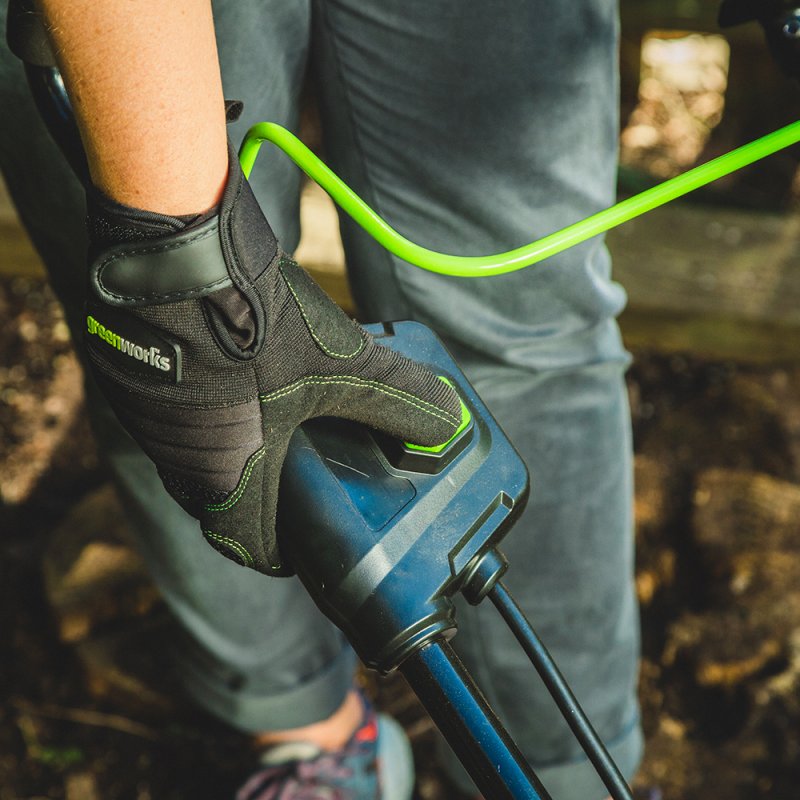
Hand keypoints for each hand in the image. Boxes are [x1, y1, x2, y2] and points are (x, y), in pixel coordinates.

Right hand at [83, 146, 461, 574]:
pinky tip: (230, 377)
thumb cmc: (253, 317)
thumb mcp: (339, 364)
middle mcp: (175, 458)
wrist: (174, 248)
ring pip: (193, 459)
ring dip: (229, 453)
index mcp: (224, 473)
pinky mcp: (130, 376)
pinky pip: (172, 418)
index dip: (279, 552)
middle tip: (295, 479)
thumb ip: (396, 397)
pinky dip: (203, 412)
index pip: (244, 545)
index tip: (302, 545)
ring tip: (269, 423)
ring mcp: (146, 418)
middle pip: (219, 503)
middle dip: (259, 499)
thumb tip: (447, 419)